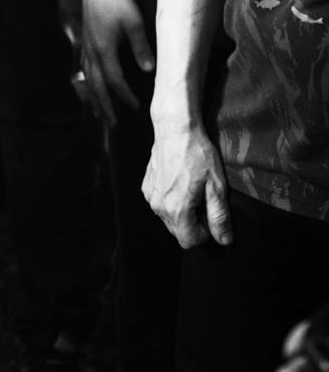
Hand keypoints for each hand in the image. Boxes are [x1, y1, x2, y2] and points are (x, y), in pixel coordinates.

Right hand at [80, 0, 153, 125]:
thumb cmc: (117, 2)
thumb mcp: (134, 23)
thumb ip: (141, 47)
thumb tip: (149, 70)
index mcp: (104, 51)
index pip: (114, 80)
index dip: (124, 96)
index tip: (136, 107)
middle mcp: (92, 54)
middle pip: (98, 87)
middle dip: (106, 106)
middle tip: (113, 124)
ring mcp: (86, 50)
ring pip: (89, 81)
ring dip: (95, 99)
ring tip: (99, 114)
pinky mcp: (84, 45)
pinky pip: (85, 72)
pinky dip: (89, 85)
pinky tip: (91, 89)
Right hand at [143, 121, 232, 248]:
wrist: (175, 129)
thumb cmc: (197, 154)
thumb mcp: (216, 186)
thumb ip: (219, 217)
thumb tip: (225, 241)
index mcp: (177, 210)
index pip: (189, 241)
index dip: (205, 235)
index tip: (212, 218)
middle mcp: (159, 208)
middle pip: (178, 232)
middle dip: (193, 223)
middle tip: (205, 200)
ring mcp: (150, 197)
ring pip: (169, 218)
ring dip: (182, 212)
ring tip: (193, 188)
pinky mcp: (146, 187)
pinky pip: (160, 204)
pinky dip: (171, 200)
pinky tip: (180, 181)